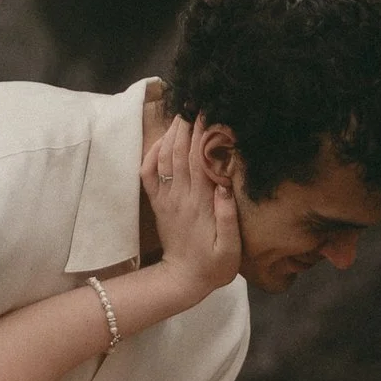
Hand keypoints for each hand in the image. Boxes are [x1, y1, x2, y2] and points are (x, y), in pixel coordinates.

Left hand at [139, 111, 241, 299]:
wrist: (182, 280)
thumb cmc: (214, 266)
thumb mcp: (231, 250)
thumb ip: (229, 219)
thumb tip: (225, 187)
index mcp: (200, 205)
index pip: (200, 161)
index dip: (203, 135)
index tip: (209, 112)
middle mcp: (181, 197)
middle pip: (182, 153)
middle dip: (188, 125)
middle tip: (195, 101)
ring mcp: (167, 199)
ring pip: (166, 158)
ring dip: (173, 133)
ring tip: (181, 111)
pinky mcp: (159, 204)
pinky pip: (150, 174)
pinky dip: (153, 153)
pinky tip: (162, 138)